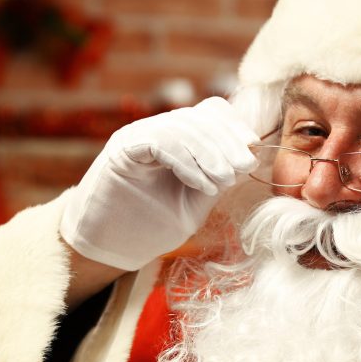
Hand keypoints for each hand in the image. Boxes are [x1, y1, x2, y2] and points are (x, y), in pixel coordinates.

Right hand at [60, 97, 259, 270]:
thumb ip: (217, 179)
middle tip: (243, 167)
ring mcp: (137, 136)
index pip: (210, 113)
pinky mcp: (122, 150)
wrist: (108, 248)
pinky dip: (185, 161)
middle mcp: (155, 130)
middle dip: (227, 141)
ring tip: (223, 180)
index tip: (252, 151)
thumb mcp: (195, 202)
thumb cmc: (150, 226)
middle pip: (199, 116)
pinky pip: (159, 142)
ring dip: (209, 153)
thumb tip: (249, 158)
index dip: (234, 128)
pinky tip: (200, 184)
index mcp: (175, 138)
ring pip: (181, 126)